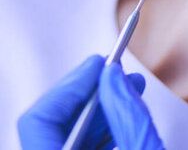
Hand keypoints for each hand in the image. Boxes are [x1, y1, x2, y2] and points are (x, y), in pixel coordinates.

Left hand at [18, 55, 163, 148]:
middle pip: (54, 122)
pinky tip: (127, 107)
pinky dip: (106, 123)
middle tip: (114, 67)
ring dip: (102, 103)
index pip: (39, 120)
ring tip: (130, 83)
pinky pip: (85, 143)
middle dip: (89, 90)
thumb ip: (128, 115)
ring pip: (71, 131)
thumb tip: (114, 74)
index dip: (70, 86)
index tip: (98, 63)